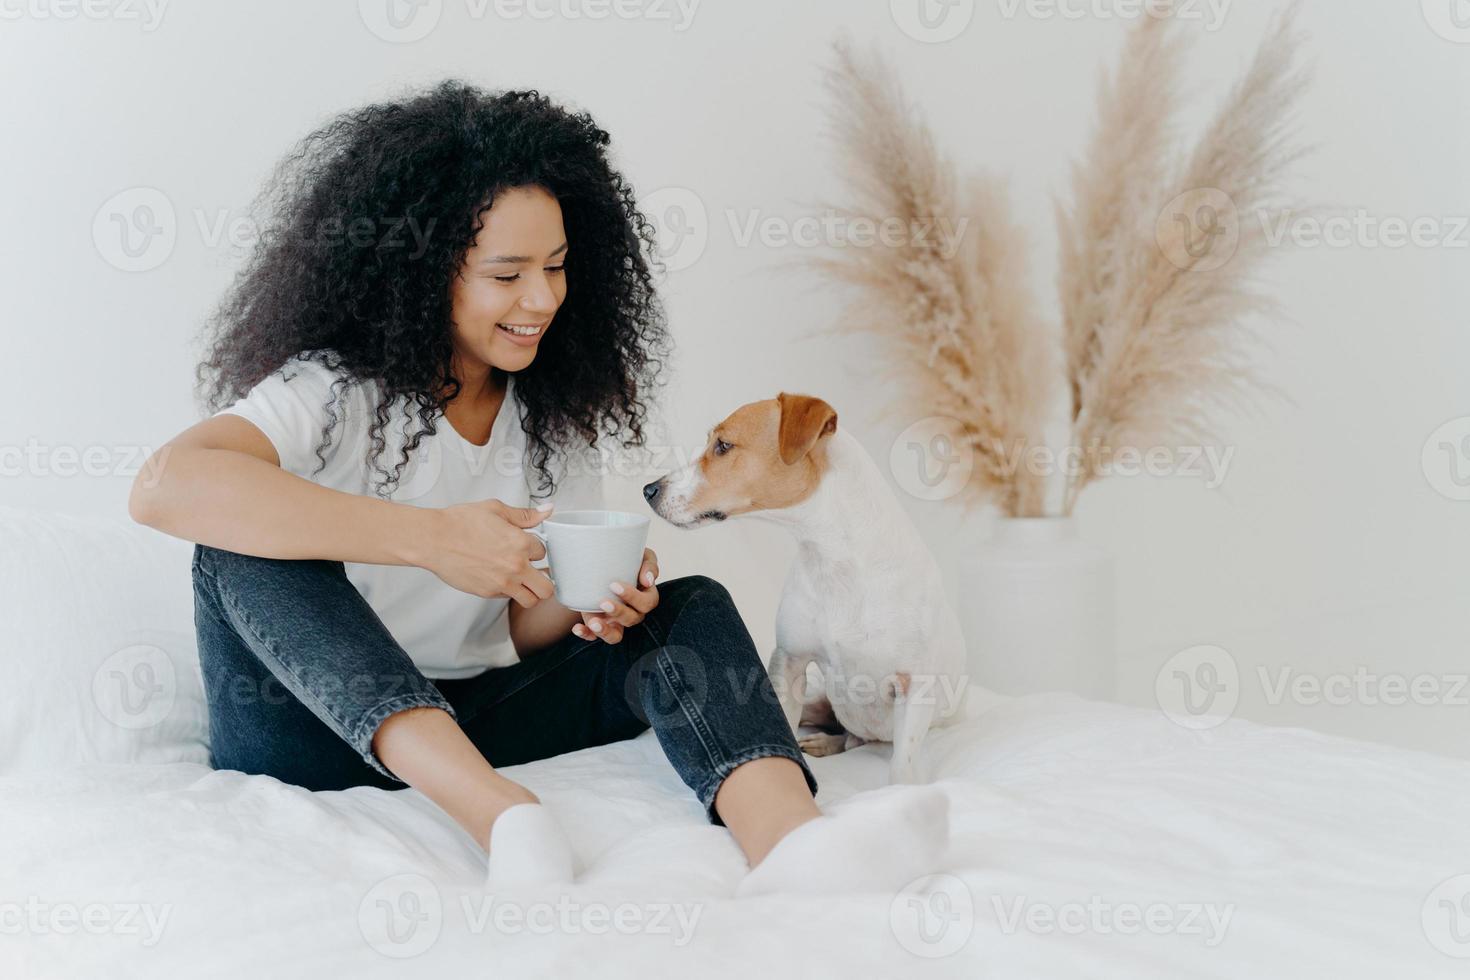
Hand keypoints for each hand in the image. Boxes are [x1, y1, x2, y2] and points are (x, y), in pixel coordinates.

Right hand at [421, 499, 555, 606]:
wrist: (434, 539)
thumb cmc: (459, 523)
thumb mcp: (495, 509)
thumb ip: (524, 515)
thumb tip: (546, 510)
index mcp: (520, 543)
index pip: (544, 552)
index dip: (536, 549)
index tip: (528, 548)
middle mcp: (515, 566)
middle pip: (547, 587)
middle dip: (545, 580)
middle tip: (537, 573)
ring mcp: (502, 583)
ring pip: (531, 600)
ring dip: (530, 592)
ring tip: (523, 582)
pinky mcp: (487, 593)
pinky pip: (507, 598)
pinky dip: (508, 592)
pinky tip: (500, 579)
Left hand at [572, 548, 658, 644]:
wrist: (603, 564)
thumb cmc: (627, 560)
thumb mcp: (641, 556)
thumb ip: (649, 565)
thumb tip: (648, 580)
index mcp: (645, 596)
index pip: (647, 603)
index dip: (633, 597)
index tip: (614, 584)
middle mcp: (633, 612)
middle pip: (632, 619)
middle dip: (618, 612)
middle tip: (603, 602)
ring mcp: (616, 621)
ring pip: (616, 635)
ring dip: (605, 631)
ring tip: (593, 622)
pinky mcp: (601, 624)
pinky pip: (595, 637)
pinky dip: (587, 634)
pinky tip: (577, 628)